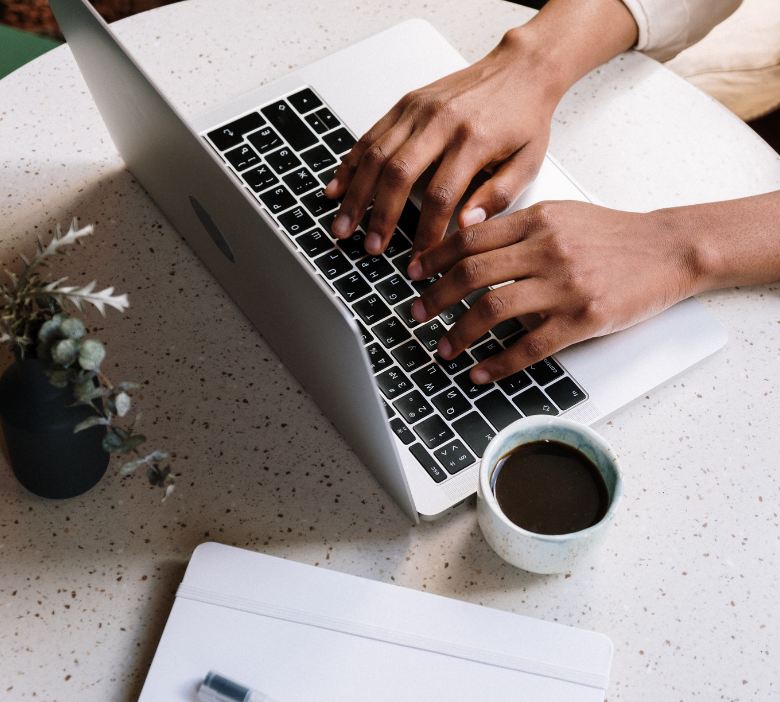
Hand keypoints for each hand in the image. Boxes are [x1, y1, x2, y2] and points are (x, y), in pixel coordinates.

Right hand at [323, 0, 639, 259]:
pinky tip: (337, 187)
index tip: (419, 259)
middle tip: (369, 246)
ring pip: (376, 154)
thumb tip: (466, 225)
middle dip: (379, 216)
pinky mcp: (406, 103)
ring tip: (343, 225)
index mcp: (473, 140)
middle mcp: (441, 121)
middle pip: (398, 174)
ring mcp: (419, 110)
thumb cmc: (525, 117)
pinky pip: (370, 135)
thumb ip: (498, 196)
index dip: (425, 233)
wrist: (522, 68)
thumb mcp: (528, 162)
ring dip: (355, 194)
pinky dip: (350, 164)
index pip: (441, 196)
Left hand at [408, 201, 700, 382]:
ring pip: (493, 309)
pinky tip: (480, 371)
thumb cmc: (614, 235)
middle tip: (417, 312)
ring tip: (444, 347)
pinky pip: (529, 346)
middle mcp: (547, 249)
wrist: (669, 249)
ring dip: (459, 332)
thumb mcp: (563, 215)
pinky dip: (498, 363)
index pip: (471, 237)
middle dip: (435, 296)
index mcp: (538, 220)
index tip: (414, 273)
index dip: (435, 257)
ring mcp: (565, 285)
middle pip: (472, 273)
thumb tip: (470, 244)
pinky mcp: (583, 318)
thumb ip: (519, 227)